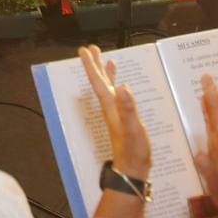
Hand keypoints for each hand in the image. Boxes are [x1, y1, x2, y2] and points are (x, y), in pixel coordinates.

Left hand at [79, 45, 151, 178]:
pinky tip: (122, 85)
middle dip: (95, 64)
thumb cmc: (133, 150)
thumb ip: (128, 108)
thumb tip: (123, 87)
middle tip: (90, 48)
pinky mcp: (123, 117)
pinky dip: (118, 85)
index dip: (91, 65)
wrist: (132, 169)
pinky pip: (117, 96)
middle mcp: (110, 107)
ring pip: (108, 87)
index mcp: (110, 106)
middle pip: (100, 81)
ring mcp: (116, 112)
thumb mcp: (133, 128)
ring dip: (105, 72)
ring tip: (105, 58)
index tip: (84, 50)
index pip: (98, 82)